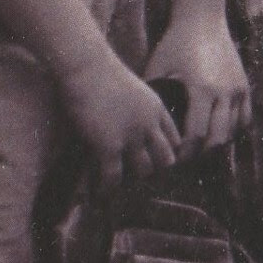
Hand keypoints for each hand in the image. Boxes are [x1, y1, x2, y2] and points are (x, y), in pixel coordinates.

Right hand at [65, 56, 183, 187]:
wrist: (88, 66)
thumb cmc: (103, 72)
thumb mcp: (132, 89)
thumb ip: (137, 108)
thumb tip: (127, 122)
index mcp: (157, 109)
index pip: (174, 140)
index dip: (169, 156)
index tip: (162, 170)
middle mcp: (150, 125)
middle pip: (165, 160)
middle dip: (156, 175)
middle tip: (145, 189)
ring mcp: (132, 137)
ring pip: (143, 171)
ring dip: (133, 184)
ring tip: (124, 196)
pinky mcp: (109, 145)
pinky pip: (114, 176)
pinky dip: (109, 189)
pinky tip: (102, 196)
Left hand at [144, 15, 250, 151]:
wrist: (203, 20)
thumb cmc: (175, 45)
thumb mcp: (159, 71)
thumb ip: (156, 101)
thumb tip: (143, 128)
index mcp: (201, 89)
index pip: (197, 135)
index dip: (185, 153)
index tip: (173, 160)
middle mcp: (224, 91)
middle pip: (218, 138)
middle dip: (201, 153)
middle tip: (186, 159)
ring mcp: (238, 88)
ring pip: (234, 130)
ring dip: (218, 143)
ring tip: (200, 148)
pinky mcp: (245, 85)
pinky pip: (245, 118)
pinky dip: (233, 130)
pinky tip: (218, 132)